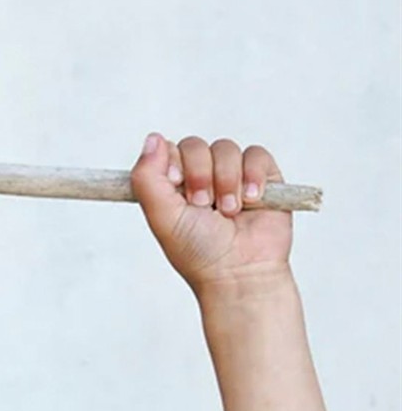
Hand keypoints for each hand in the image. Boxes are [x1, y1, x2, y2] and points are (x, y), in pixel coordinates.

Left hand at [130, 133, 292, 295]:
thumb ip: (147, 178)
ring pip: (225, 148)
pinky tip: (252, 200)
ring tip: (229, 212)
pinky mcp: (263, 178)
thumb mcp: (161, 217)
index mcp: (174, 187)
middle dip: (199, 175)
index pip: (168, 151)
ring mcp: (232, 176)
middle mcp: (202, 178)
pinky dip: (253, 175)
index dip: (171, 164)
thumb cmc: (198, 253)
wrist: (238, 272)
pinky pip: (256, 154)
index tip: (174, 185)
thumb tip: (153, 138)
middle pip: (195, 146)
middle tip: (203, 205)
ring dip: (226, 181)